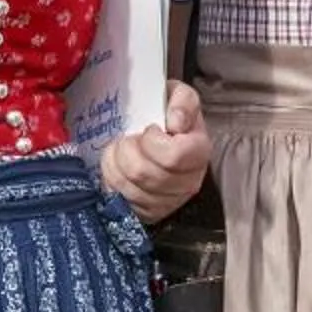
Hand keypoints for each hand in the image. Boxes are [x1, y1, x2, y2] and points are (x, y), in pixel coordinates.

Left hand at [103, 80, 210, 220]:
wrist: (163, 140)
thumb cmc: (169, 118)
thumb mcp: (179, 97)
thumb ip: (183, 101)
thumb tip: (175, 122)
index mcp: (199, 152)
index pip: (173, 155)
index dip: (153, 141)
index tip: (149, 130)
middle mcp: (188, 183)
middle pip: (144, 173)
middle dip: (127, 150)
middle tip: (130, 139)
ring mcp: (168, 202)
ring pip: (128, 186)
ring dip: (116, 162)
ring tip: (122, 150)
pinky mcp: (148, 213)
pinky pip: (120, 199)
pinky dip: (111, 178)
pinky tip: (118, 167)